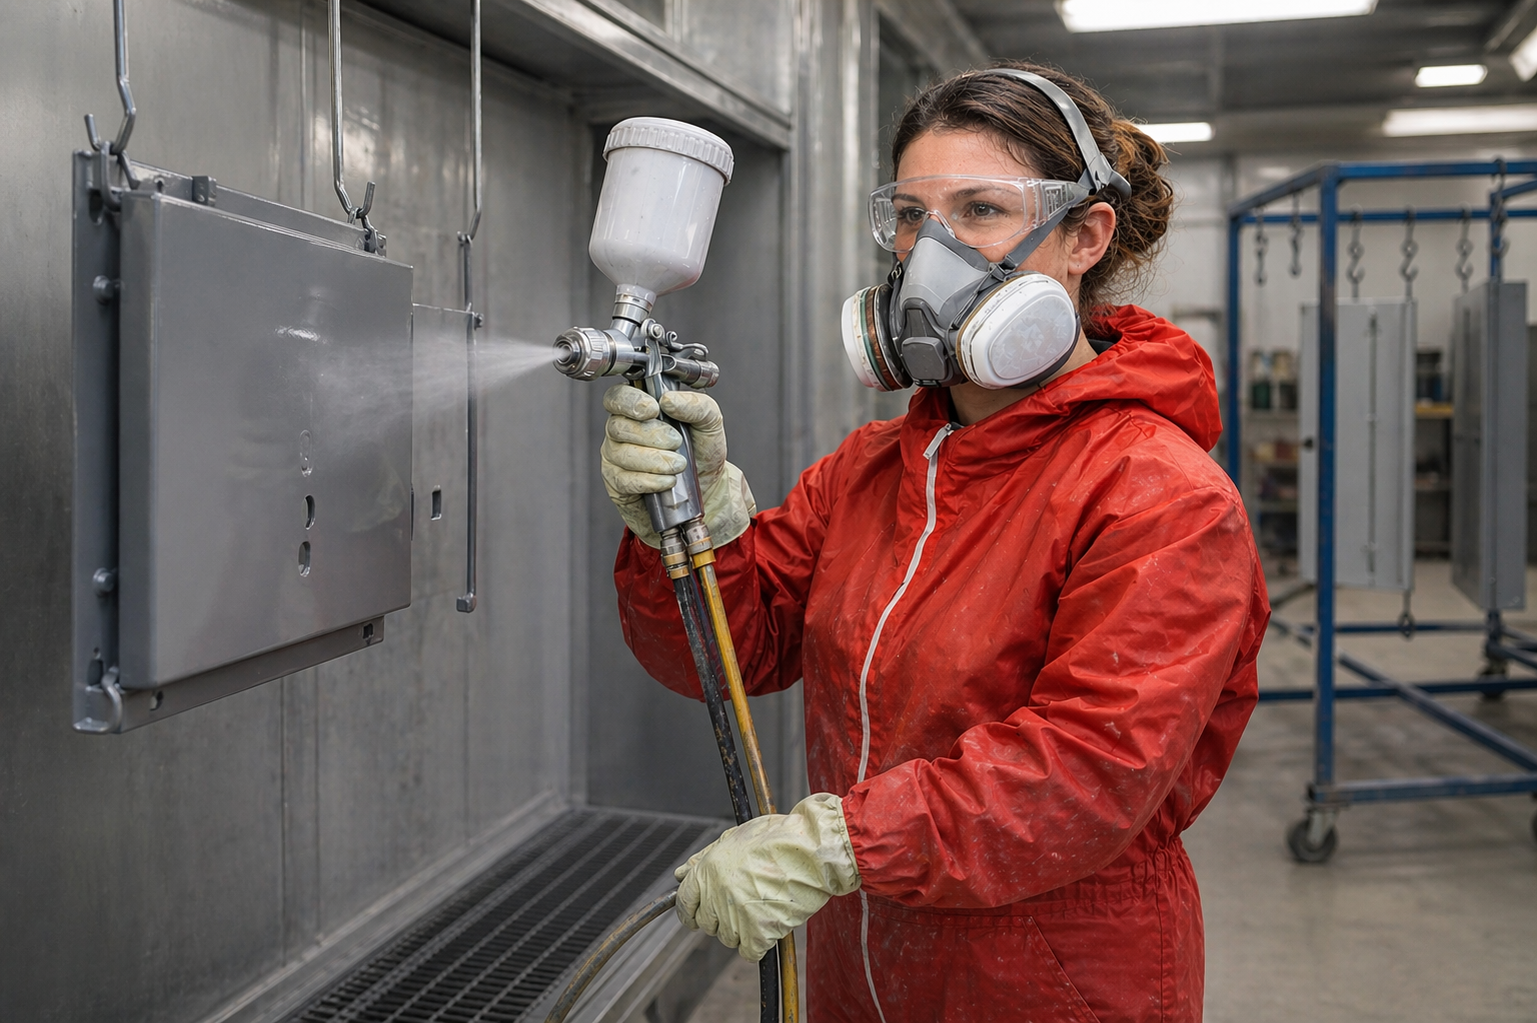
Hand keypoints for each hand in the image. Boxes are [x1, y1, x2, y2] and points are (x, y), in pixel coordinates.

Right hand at [600, 384, 755, 547]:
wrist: (707, 490)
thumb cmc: (701, 453)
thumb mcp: (709, 423)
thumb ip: (695, 405)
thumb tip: (669, 400)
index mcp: (639, 409)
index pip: (617, 397)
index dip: (629, 401)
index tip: (653, 409)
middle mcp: (622, 431)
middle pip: (618, 426)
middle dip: (651, 435)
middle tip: (676, 443)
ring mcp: (616, 458)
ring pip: (621, 454)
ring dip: (655, 460)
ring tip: (678, 465)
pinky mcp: (618, 484)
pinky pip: (624, 481)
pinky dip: (650, 481)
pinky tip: (667, 481)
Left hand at [674, 793, 859, 961]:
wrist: (810, 850)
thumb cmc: (778, 837)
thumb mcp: (735, 836)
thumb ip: (705, 857)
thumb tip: (682, 873)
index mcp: (707, 871)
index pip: (684, 903)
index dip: (691, 910)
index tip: (698, 913)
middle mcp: (717, 895)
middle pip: (707, 924)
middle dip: (720, 917)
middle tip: (742, 904)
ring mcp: (736, 916)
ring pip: (728, 938)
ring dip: (742, 929)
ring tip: (763, 907)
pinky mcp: (758, 933)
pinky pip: (749, 951)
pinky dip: (759, 943)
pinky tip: (770, 923)